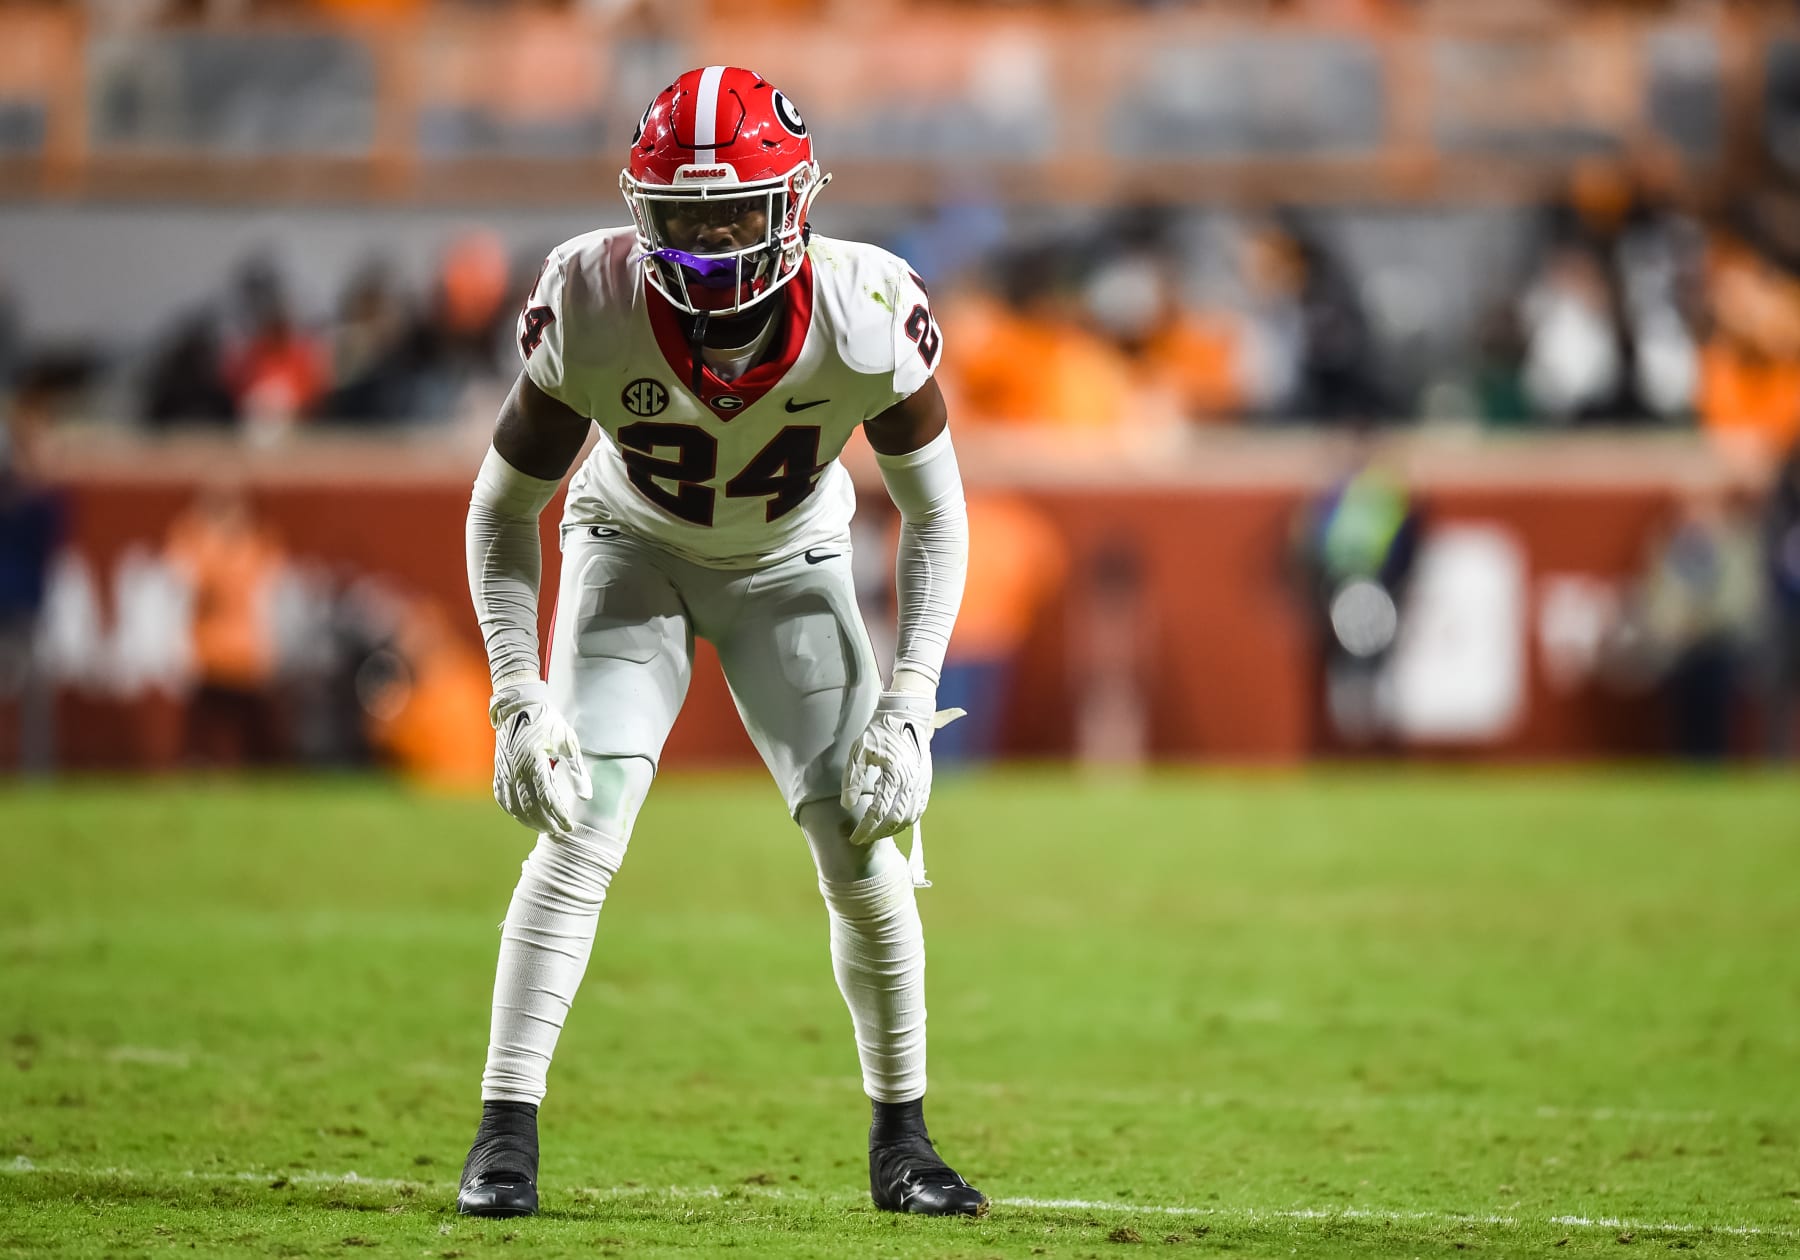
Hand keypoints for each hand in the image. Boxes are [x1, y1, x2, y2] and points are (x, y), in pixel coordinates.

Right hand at [488, 680, 591, 836]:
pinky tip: (523, 816)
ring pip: (514, 805)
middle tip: (559, 832)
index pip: (548, 798)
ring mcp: (504, 770)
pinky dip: (512, 810)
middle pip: (530, 806)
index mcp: (534, 761)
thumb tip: (587, 797)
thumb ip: (577, 771)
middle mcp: (516, 769)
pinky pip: (502, 797)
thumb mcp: (568, 743)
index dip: (558, 815)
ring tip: (544, 828)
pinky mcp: (499, 769)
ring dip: (529, 820)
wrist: (520, 704)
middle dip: (545, 823)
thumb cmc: (548, 721)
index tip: (569, 827)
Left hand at [841, 691, 939, 845]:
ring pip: (909, 817)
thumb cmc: (879, 732)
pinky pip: (919, 809)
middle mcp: (911, 782)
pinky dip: (907, 821)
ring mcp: (921, 783)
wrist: (905, 716)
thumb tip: (848, 805)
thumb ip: (853, 779)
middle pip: (895, 820)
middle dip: (877, 833)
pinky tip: (894, 823)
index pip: (878, 812)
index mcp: (894, 775)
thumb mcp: (858, 752)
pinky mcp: (926, 782)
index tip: (854, 838)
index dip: (866, 829)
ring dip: (892, 829)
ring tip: (876, 832)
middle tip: (862, 838)